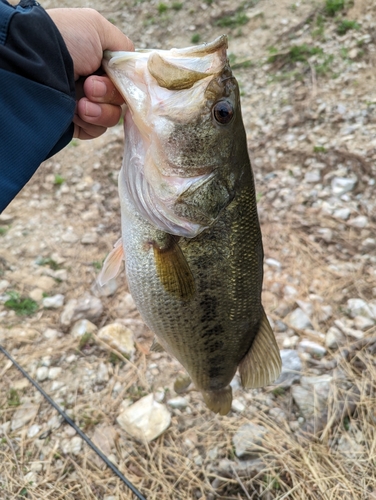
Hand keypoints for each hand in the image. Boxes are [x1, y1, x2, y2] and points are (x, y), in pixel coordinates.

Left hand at [47, 8, 133, 139]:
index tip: (117, 76)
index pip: (126, 78)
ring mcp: (85, 104)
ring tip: (81, 103)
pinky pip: (99, 130)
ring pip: (113, 116)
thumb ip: (122, 46)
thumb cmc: (64, 42)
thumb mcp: (97, 28)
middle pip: (122, 98)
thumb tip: (134, 68)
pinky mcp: (77, 124)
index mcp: (98, 61)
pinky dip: (92, 123)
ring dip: (102, 111)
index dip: (127, 81)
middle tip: (90, 86)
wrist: (34, 68)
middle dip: (109, 94)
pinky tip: (76, 113)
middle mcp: (93, 82)